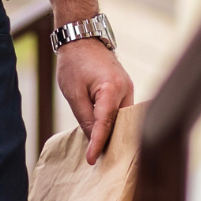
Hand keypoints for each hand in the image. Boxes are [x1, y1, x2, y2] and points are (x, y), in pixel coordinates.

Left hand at [57, 37, 134, 164]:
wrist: (82, 38)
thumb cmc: (74, 63)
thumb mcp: (73, 93)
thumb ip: (84, 117)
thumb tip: (93, 138)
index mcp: (111, 89)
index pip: (105, 124)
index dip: (98, 144)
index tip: (92, 160)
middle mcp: (125, 89)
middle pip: (119, 123)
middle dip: (111, 142)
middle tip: (100, 161)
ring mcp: (128, 88)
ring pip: (122, 119)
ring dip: (113, 133)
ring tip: (102, 151)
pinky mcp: (126, 89)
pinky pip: (122, 111)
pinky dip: (114, 123)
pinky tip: (106, 134)